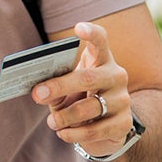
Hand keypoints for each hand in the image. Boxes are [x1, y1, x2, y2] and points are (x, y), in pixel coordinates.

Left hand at [32, 22, 132, 158]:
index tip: (78, 28)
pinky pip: (95, 130)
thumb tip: (39, 91)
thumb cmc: (80, 99)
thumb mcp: (66, 90)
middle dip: (59, 86)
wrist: (106, 129)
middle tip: (37, 95)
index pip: (101, 40)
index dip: (91, 33)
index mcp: (101, 60)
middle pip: (89, 77)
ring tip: (52, 122)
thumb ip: (55, 86)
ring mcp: (122, 100)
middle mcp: (116, 76)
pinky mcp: (124, 123)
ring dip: (64, 117)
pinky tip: (62, 133)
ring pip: (90, 107)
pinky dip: (73, 133)